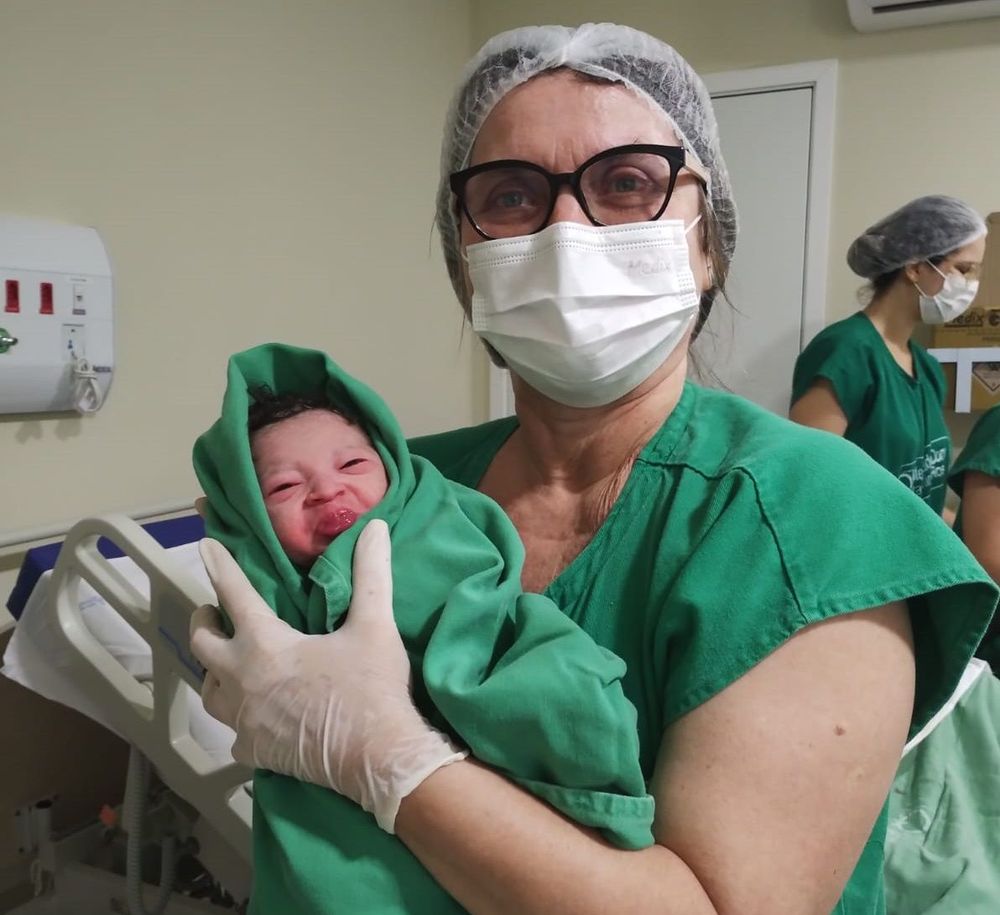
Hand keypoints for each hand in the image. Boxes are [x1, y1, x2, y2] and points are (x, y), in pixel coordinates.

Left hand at [189, 520, 466, 831]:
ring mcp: (243, 721)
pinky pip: (231, 732)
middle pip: (202, 645)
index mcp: (266, 645)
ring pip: (208, 691)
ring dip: (213, 671)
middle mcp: (242, 680)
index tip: (206, 546)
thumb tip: (376, 529)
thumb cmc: (371, 688)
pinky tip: (253, 715)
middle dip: (203, 622)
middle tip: (212, 612)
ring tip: (227, 662)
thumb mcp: (374, 625)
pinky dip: (237, 717)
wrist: (378, 758)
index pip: (236, 595)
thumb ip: (370, 574)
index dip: (221, 567)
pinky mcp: (253, 752)